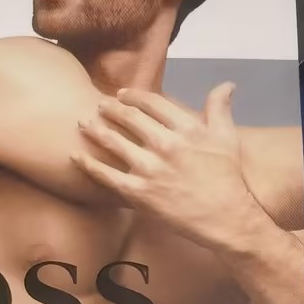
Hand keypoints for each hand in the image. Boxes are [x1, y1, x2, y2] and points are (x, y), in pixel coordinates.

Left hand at [71, 83, 265, 252]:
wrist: (226, 218)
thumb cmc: (228, 179)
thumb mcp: (227, 138)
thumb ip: (220, 108)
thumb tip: (227, 85)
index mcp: (186, 127)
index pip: (152, 102)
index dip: (133, 96)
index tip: (122, 95)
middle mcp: (166, 144)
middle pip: (129, 118)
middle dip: (109, 109)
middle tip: (98, 106)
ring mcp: (150, 169)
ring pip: (113, 142)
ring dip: (94, 130)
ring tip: (82, 124)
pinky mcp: (139, 193)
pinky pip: (106, 176)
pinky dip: (88, 164)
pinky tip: (75, 156)